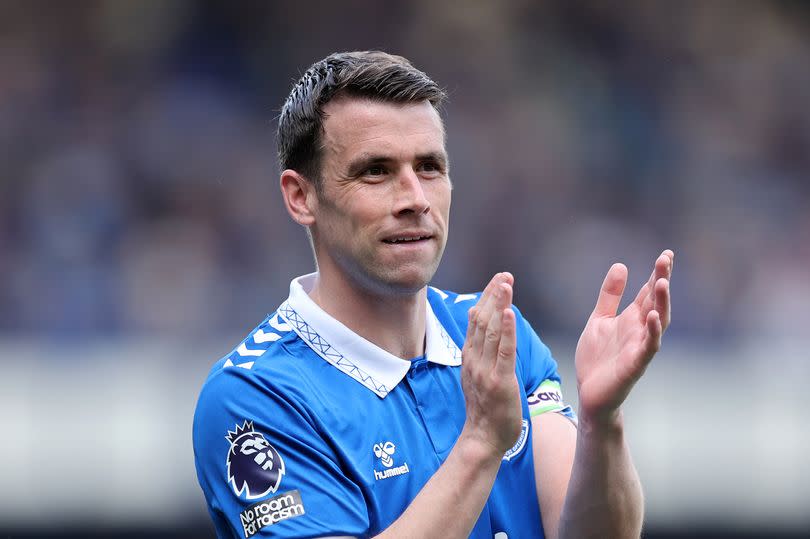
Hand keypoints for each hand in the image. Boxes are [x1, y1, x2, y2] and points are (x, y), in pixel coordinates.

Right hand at [460, 272, 522, 456]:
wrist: (482, 439)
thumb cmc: (485, 408)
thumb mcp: (477, 375)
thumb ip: (479, 352)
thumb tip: (482, 329)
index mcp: (469, 356)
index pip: (476, 320)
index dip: (486, 297)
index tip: (498, 279)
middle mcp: (474, 359)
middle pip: (482, 319)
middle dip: (493, 294)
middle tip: (504, 274)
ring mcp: (485, 370)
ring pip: (491, 330)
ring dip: (499, 304)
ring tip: (506, 283)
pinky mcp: (500, 381)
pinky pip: (504, 352)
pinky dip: (506, 330)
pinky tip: (510, 313)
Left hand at [575, 250, 673, 425]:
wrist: (590, 392)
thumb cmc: (597, 358)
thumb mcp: (599, 319)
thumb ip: (609, 295)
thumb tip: (621, 265)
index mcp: (632, 318)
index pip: (648, 292)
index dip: (657, 273)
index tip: (666, 254)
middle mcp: (640, 330)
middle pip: (656, 302)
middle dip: (662, 280)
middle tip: (666, 260)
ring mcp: (640, 347)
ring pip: (658, 322)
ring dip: (662, 303)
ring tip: (662, 282)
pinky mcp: (635, 364)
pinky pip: (648, 347)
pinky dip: (652, 332)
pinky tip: (652, 316)